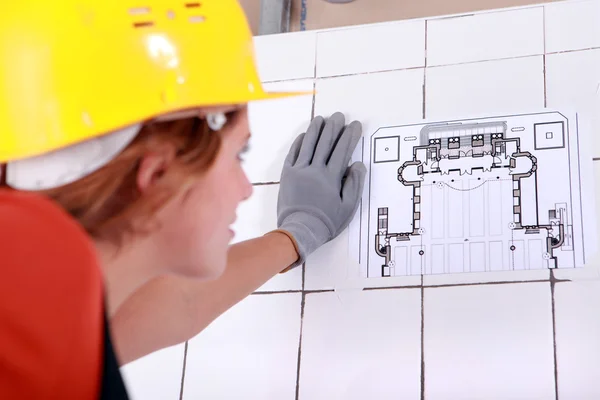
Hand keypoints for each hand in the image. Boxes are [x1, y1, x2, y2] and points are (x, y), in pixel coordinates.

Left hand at [276, 112, 365, 268]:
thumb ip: (354, 185)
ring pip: (308, 145)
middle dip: (334, 127)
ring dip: (315, 130)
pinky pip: (293, 154)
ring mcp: (299, 171)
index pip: (343, 150)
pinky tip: (304, 135)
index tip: (355, 126)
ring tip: (321, 118)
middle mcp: (315, 170)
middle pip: (325, 143)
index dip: (349, 136)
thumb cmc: (326, 222)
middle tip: (339, 116)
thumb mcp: (348, 207)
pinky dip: (299, 143)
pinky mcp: (287, 175)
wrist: (300, 231)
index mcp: (331, 177)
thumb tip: (358, 165)